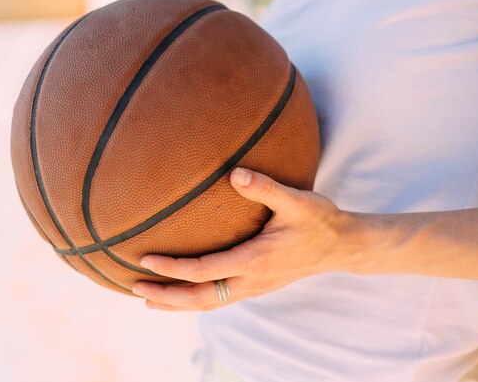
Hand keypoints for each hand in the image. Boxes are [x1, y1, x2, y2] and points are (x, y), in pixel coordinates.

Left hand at [131, 167, 352, 310]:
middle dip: (166, 296)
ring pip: (210, 304)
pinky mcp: (259, 286)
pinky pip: (221, 299)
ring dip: (178, 304)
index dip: (172, 269)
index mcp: (255, 261)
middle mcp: (252, 280)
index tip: (144, 261)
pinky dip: (198, 300)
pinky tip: (187, 293)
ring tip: (150, 301)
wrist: (342, 246)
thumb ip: (265, 188)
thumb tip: (235, 173)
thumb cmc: (320, 220)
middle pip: (200, 299)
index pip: (203, 271)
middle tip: (134, 288)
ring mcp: (255, 287)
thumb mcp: (297, 201)